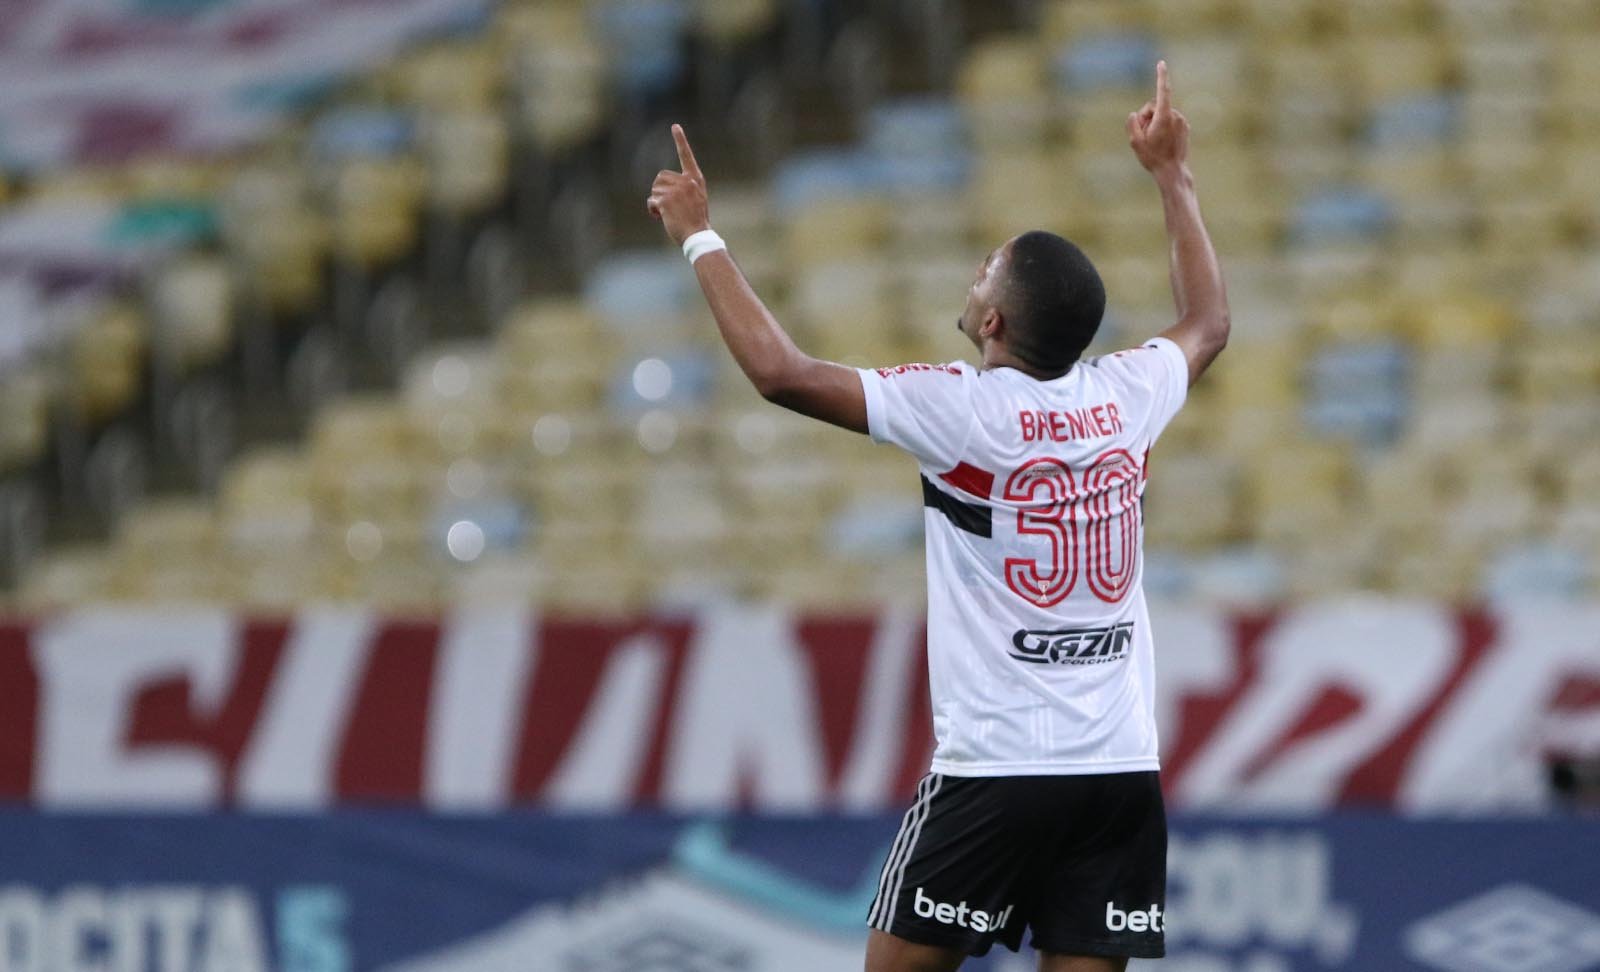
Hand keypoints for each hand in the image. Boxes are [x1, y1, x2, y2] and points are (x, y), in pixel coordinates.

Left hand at [648, 124, 710, 245]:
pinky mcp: (666, 200)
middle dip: (660, 191)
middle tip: (670, 207)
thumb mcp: (696, 200)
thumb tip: (663, 192)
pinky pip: (651, 201)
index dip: (680, 140)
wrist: (698, 235)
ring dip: (657, 202)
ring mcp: (676, 190)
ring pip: (654, 189)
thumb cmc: (696, 221)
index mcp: (695, 179)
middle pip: (661, 177)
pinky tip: (661, 217)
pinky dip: (653, 210)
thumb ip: (684, 189)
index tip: (675, 126)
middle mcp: (686, 181)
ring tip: (668, 213)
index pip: (686, 156)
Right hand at [1127, 61, 1189, 177]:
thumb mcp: (1135, 141)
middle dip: (1147, 117)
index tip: (1161, 63)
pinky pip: (1169, 121)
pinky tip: (1162, 143)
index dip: (1161, 76)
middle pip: (1155, 107)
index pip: (1162, 91)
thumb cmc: (1153, 157)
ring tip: (1155, 142)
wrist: (1172, 172)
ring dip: (1155, 124)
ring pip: (1162, 114)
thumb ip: (1132, 123)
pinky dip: (1163, 127)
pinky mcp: (1185, 127)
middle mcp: (1175, 116)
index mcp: (1164, 117)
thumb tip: (1136, 114)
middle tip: (1144, 136)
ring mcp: (1182, 121)